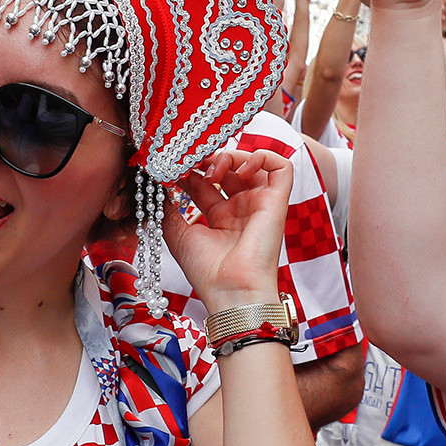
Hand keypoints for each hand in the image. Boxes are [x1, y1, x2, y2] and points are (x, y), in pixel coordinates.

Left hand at [164, 149, 293, 312]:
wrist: (231, 289)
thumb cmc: (207, 270)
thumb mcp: (178, 234)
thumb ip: (170, 207)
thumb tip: (163, 183)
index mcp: (220, 218)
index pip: (206, 182)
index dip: (191, 170)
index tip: (174, 167)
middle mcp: (241, 209)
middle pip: (229, 169)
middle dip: (209, 159)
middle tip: (192, 162)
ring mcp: (260, 204)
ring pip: (254, 163)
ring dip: (233, 156)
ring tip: (215, 168)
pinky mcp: (278, 201)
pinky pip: (282, 167)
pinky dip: (263, 157)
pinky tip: (241, 168)